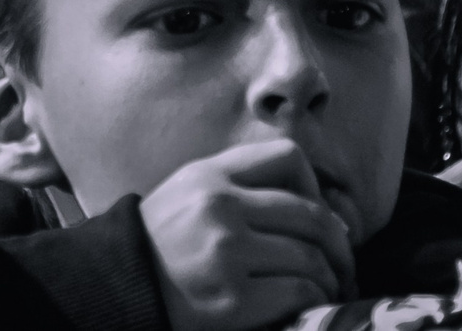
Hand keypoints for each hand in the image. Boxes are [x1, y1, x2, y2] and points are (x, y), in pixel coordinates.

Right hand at [143, 139, 356, 330]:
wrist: (117, 289)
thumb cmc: (160, 245)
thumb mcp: (188, 193)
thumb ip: (241, 188)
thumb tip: (324, 215)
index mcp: (209, 174)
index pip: (288, 156)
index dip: (317, 187)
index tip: (319, 218)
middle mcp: (219, 207)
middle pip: (311, 213)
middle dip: (339, 244)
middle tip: (343, 265)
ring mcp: (225, 253)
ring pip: (311, 256)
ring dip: (331, 277)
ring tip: (329, 289)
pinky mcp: (232, 300)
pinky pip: (299, 292)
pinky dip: (315, 300)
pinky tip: (310, 305)